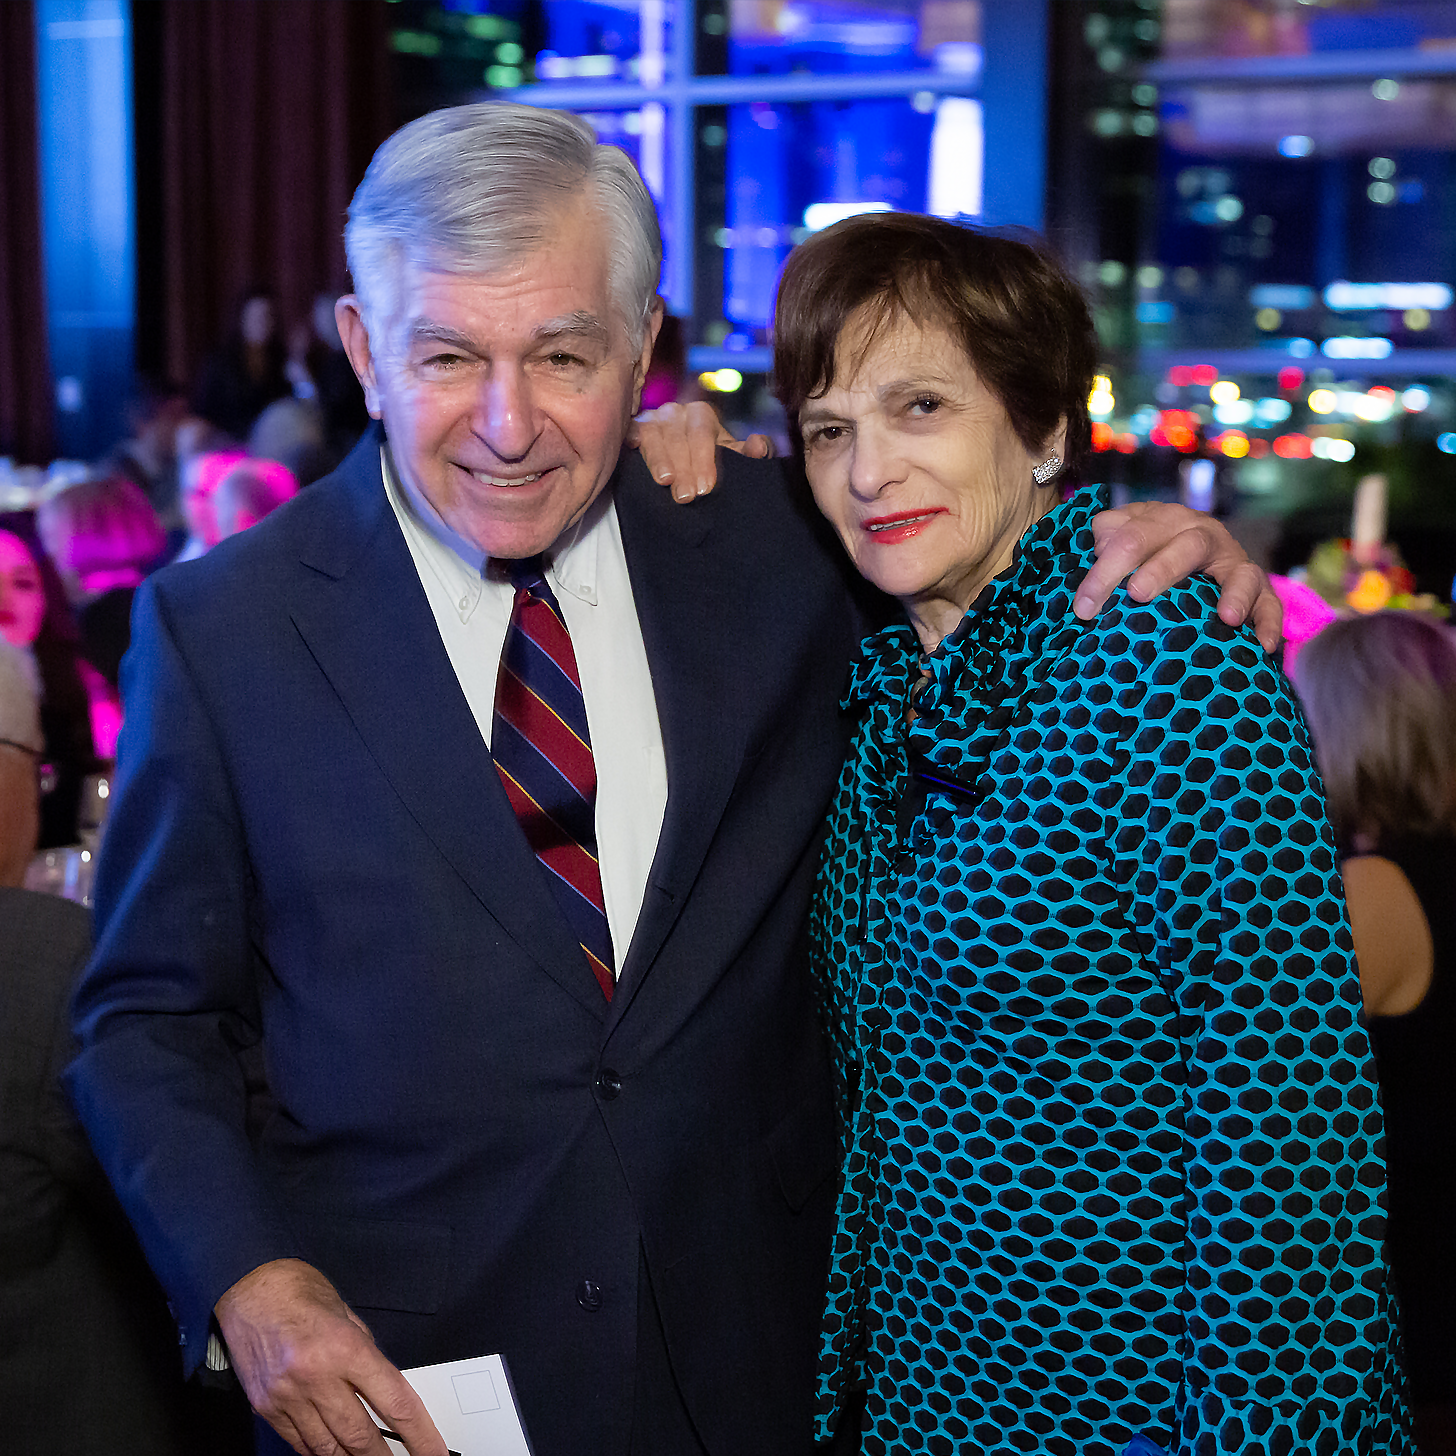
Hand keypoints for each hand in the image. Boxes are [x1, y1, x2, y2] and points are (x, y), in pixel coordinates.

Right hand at [215, 1258, 446, 1455]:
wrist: (249, 1287)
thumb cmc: (299, 1292)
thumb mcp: (348, 1315)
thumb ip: (366, 1355)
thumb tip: (382, 1390)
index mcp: (345, 1348)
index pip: (394, 1403)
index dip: (419, 1435)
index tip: (433, 1452)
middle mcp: (316, 1377)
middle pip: (360, 1436)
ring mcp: (288, 1397)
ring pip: (327, 1448)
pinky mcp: (267, 1408)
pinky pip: (299, 1443)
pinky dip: (320, 1452)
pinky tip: (334, 1453)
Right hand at [627, 401, 774, 502]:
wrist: (682, 464)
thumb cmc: (708, 461)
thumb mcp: (731, 459)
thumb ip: (749, 455)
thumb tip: (759, 445)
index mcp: (702, 415)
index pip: (703, 433)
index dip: (704, 460)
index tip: (706, 487)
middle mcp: (677, 412)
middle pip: (678, 436)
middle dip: (683, 468)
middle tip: (687, 496)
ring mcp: (653, 419)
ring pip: (654, 435)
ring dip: (659, 459)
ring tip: (664, 482)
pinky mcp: (633, 428)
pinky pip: (631, 430)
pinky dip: (632, 438)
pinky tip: (632, 449)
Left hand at [1075, 502, 1282, 652]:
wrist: (1195, 547)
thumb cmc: (1146, 549)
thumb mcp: (1123, 535)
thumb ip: (1107, 537)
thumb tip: (1100, 547)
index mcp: (1164, 520)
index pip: (1131, 539)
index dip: (1104, 573)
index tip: (1084, 609)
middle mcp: (1203, 534)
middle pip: (1187, 547)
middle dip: (1161, 570)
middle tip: (1137, 594)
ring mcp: (1233, 561)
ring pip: (1239, 572)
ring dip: (1235, 593)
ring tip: (1226, 618)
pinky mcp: (1259, 588)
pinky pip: (1271, 603)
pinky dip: (1269, 622)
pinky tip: (1264, 645)